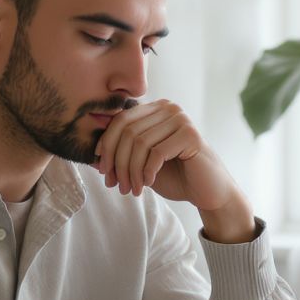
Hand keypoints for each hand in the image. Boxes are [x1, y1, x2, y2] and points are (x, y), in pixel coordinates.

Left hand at [92, 99, 255, 242]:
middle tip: (116, 184)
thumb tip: (92, 156)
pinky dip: (147, 171)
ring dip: (131, 171)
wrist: (207, 191)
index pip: (121, 120)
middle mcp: (168, 108)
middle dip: (117, 161)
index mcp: (155, 109)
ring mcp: (181, 119)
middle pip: (128, 131)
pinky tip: (147, 184)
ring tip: (131, 189)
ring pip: (140, 143)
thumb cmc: (175, 176)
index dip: (107, 144)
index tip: (102, 169)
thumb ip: (122, 155)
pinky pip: (156, 153)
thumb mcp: (141, 165)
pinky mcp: (191, 136)